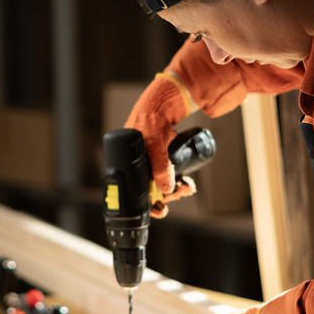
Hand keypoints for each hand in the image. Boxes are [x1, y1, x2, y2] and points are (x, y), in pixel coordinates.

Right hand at [125, 72, 193, 217]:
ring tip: (187, 187)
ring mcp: (150, 164)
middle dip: (168, 195)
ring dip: (175, 189)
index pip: (134, 192)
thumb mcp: (153, 142)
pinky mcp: (162, 161)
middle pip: (151, 191)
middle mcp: (137, 167)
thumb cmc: (148, 119)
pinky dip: (177, 181)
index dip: (148, 204)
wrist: (162, 102)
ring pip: (162, 185)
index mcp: (127, 165)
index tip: (161, 210)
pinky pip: (169, 176)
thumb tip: (166, 188)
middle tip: (181, 193)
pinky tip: (186, 183)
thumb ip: (159, 164)